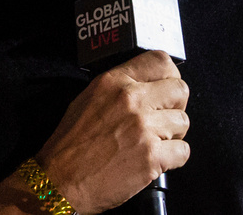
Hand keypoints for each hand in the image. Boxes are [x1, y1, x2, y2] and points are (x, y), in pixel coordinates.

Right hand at [35, 50, 189, 213]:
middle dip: (176, 105)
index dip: (170, 75)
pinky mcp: (151, 157)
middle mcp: (131, 100)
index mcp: (114, 82)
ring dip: (173, 135)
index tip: (168, 87)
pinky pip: (183, 152)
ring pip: (183, 122)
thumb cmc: (70, 144)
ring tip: (154, 142)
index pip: (160, 61)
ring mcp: (143, 128)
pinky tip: (156, 161)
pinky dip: (173, 159)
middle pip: (180, 90)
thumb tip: (146, 84)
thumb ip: (118, 87)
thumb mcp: (88, 98)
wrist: (60, 181)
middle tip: (163, 119)